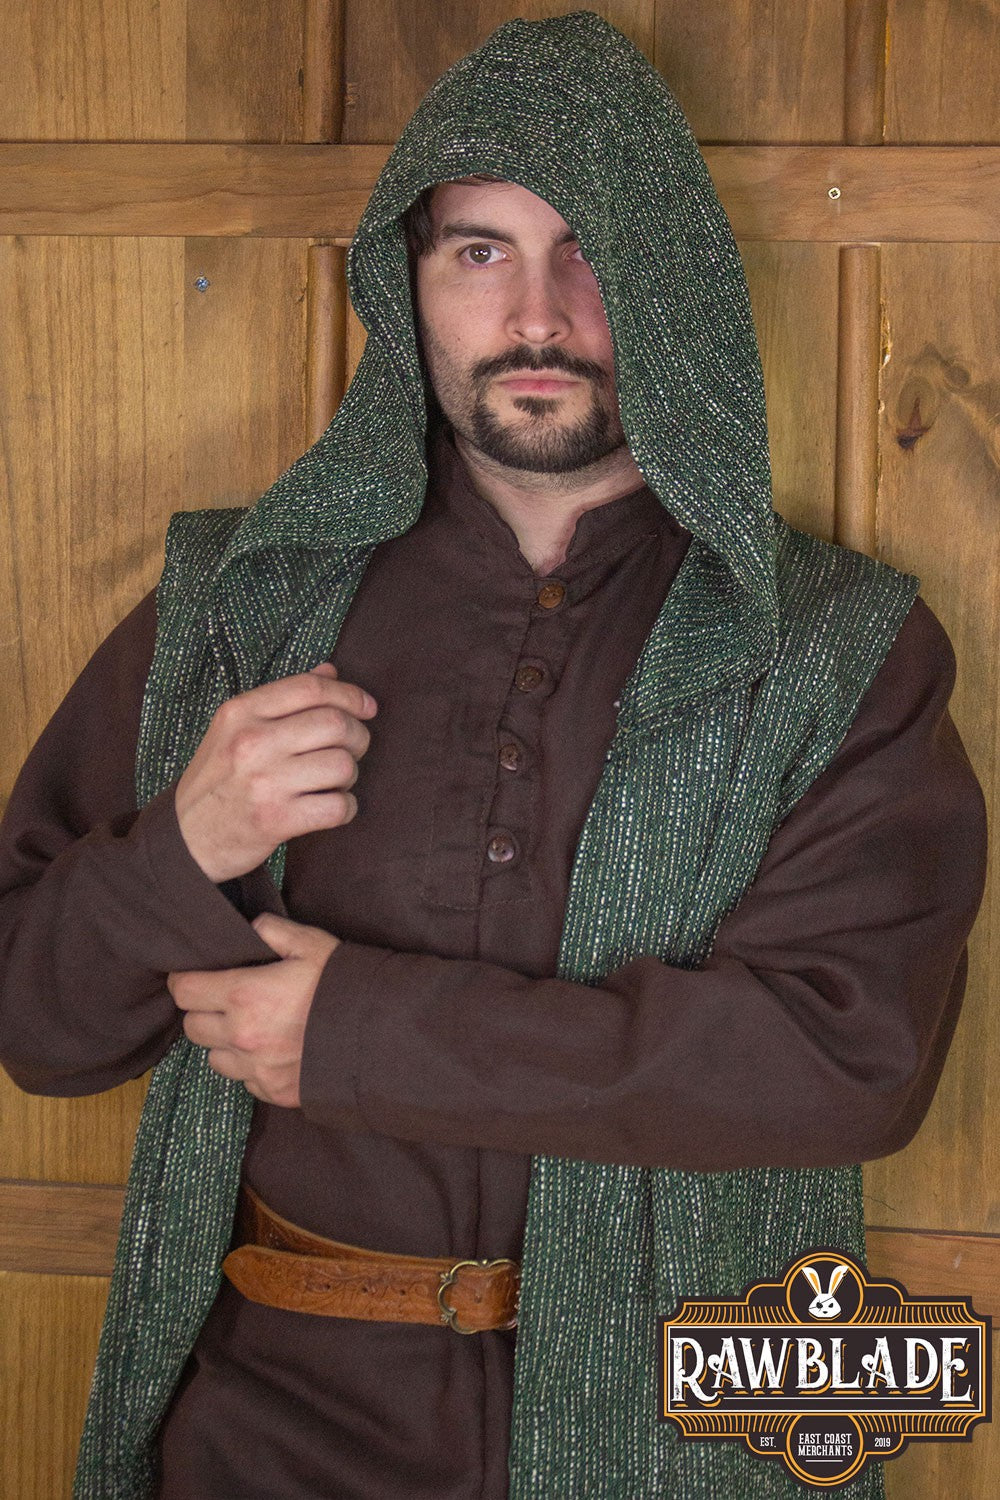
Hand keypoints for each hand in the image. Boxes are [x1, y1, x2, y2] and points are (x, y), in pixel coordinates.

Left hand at [169, 912, 338, 1107]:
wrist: (380, 1034)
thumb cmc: (343, 985)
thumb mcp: (311, 944)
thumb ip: (272, 930)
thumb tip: (250, 927)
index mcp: (244, 995)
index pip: (185, 991)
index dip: (185, 980)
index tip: (195, 976)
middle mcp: (242, 1036)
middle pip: (192, 1027)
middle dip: (203, 1011)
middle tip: (225, 1001)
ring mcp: (256, 1069)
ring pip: (214, 1058)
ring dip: (224, 1043)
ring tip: (251, 1029)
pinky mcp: (273, 1092)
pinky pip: (245, 1081)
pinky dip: (251, 1067)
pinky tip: (274, 1051)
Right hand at [174, 662, 376, 882]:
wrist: (185, 839)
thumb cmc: (218, 780)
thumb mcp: (235, 729)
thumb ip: (282, 700)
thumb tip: (330, 671)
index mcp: (241, 712)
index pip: (311, 688)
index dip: (350, 694)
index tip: (368, 707)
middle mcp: (252, 742)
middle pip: (335, 724)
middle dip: (358, 736)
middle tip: (352, 749)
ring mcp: (264, 782)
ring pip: (342, 765)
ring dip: (350, 775)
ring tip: (333, 782)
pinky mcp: (276, 820)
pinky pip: (338, 806)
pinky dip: (346, 808)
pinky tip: (332, 807)